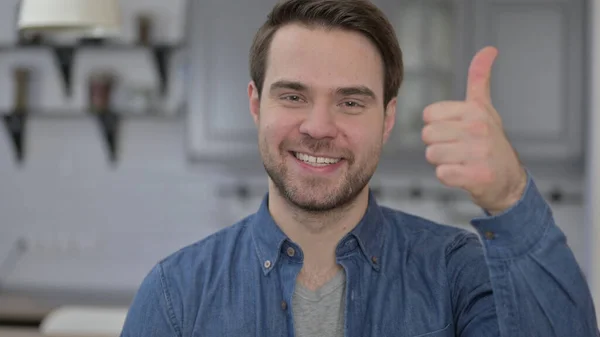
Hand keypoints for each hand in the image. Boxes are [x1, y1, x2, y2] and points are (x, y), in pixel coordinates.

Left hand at [421, 46, 526, 214]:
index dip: (436, 125)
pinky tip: (463, 173)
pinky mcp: (476, 176)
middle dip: (437, 144)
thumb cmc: (491, 141)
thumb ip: (480, 78)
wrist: (510, 180)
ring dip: (442, 161)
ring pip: (432, 154)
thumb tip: (489, 49)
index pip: (429, 114)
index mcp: (475, 110)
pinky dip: (448, 176)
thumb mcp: (485, 108)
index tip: (454, 131)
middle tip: (457, 149)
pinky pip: (441, 174)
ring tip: (461, 160)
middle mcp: (478, 129)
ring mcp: (478, 153)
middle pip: (427, 135)